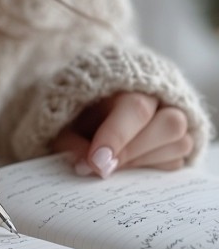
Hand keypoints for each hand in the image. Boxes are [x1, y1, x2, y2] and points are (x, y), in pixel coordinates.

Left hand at [51, 91, 193, 177]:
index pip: (135, 108)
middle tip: (101, 168)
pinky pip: (178, 160)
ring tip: (114, 164)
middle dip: (132, 152)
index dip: (116, 137)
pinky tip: (130, 163)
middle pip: (170, 124)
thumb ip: (71, 142)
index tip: (96, 162)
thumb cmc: (79, 113)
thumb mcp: (65, 123)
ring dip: (143, 161)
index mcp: (129, 80)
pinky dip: (153, 167)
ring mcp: (179, 115)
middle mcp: (162, 94)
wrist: (94, 104)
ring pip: (180, 142)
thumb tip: (88, 166)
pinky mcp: (184, 138)